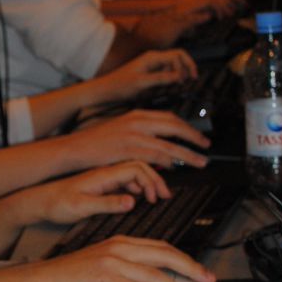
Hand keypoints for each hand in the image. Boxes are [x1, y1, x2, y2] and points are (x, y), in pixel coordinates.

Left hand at [34, 160, 169, 226]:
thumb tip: (132, 202)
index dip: (151, 181)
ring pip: (134, 173)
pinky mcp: (101, 184)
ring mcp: (104, 177)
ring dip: (147, 183)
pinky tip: (138, 198)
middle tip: (164, 196)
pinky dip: (137, 188)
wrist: (39, 201)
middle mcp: (105, 173)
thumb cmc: (56, 203)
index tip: (157, 197)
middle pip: (139, 167)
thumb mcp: (82, 207)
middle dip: (155, 180)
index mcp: (103, 175)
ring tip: (155, 197)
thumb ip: (108, 203)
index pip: (136, 169)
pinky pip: (125, 180)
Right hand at [44, 236, 215, 281]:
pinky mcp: (105, 279)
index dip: (185, 259)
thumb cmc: (67, 278)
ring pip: (157, 275)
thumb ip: (125, 269)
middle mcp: (119, 249)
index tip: (199, 271)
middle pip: (166, 256)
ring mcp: (113, 262)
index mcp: (120, 243)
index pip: (161, 247)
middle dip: (192, 269)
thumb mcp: (101, 264)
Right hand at [55, 110, 209, 171]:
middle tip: (206, 147)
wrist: (75, 148)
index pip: (169, 117)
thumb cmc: (95, 142)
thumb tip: (158, 143)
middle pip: (174, 126)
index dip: (187, 127)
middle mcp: (137, 122)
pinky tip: (175, 167)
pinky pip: (154, 155)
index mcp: (136, 114)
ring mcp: (133, 135)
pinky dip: (167, 162)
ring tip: (199, 162)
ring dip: (187, 154)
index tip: (198, 136)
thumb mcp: (121, 129)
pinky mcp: (128, 150)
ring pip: (168, 144)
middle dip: (194, 138)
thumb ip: (140, 133)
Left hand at [108, 48, 198, 96]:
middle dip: (186, 69)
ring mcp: (151, 65)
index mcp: (152, 57)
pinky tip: (167, 89)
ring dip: (178, 76)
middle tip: (190, 82)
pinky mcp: (149, 73)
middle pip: (178, 59)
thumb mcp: (142, 83)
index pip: (178, 54)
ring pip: (173, 67)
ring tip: (177, 87)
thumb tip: (179, 76)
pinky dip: (170, 80)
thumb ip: (161, 78)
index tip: (191, 79)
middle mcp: (153, 58)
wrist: (106, 90)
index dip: (188, 65)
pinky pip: (165, 73)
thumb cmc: (120, 85)